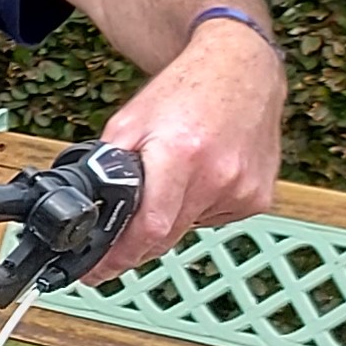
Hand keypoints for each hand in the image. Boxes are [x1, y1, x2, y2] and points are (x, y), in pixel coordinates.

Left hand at [92, 19, 283, 273]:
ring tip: (172, 177)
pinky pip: (213, 218)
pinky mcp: (258, 198)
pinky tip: (199, 177)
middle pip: (166, 235)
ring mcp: (243, 190)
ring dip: (170, 217)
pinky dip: (197, 207)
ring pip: (188, 227)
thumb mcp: (129, 122)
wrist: (240, 72)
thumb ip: (108, 165)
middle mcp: (217, 176)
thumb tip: (87, 205)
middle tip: (119, 238)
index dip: (120, 257)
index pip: (150, 227)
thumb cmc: (185, 92)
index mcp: (180, 155)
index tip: (98, 273)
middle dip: (137, 242)